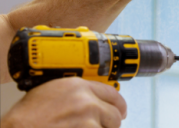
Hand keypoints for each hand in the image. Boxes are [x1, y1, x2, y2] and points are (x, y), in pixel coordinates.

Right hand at [1, 78, 126, 127]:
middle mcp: (87, 101)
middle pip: (114, 114)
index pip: (111, 93)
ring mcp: (88, 121)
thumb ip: (73, 93)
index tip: (120, 110)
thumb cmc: (26, 117)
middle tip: (104, 127)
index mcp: (78, 87)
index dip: (118, 104)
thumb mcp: (50, 92)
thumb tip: (88, 98)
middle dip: (111, 123)